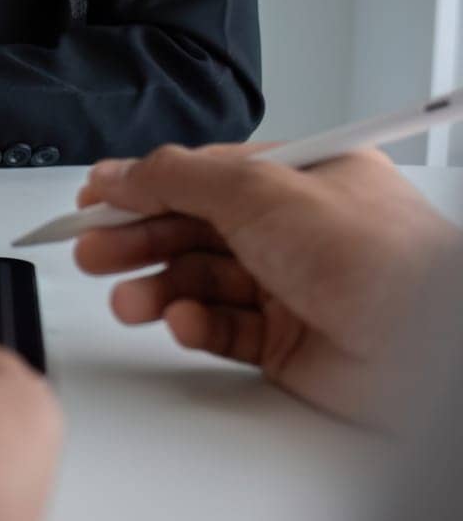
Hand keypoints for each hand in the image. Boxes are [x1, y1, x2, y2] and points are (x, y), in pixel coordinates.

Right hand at [75, 145, 461, 425]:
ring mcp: (292, 286)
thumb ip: (179, 176)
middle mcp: (297, 228)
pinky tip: (182, 322)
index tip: (91, 203)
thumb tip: (124, 172)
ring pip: (200, 281)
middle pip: (193, 228)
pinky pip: (222, 329)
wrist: (431, 348)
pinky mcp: (289, 342)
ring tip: (128, 299)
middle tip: (92, 252)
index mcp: (298, 176)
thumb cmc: (378, 258)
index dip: (142, 187)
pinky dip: (194, 325)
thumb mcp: (260, 189)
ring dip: (157, 287)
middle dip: (137, 239)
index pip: (202, 175)